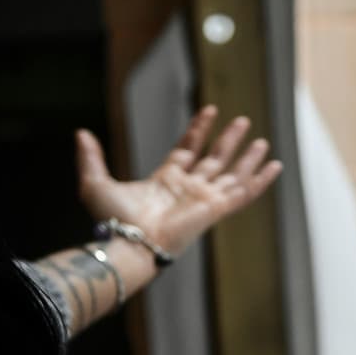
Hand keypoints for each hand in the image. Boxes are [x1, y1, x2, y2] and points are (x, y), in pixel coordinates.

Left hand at [75, 106, 281, 256]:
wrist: (128, 243)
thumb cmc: (113, 221)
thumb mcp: (95, 182)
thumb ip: (91, 157)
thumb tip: (80, 134)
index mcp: (166, 182)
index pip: (188, 150)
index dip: (199, 130)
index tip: (210, 111)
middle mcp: (189, 190)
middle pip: (215, 160)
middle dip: (229, 141)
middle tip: (242, 122)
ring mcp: (204, 199)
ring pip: (233, 174)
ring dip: (247, 157)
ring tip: (261, 140)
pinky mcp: (215, 209)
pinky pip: (244, 192)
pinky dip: (260, 180)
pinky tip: (274, 166)